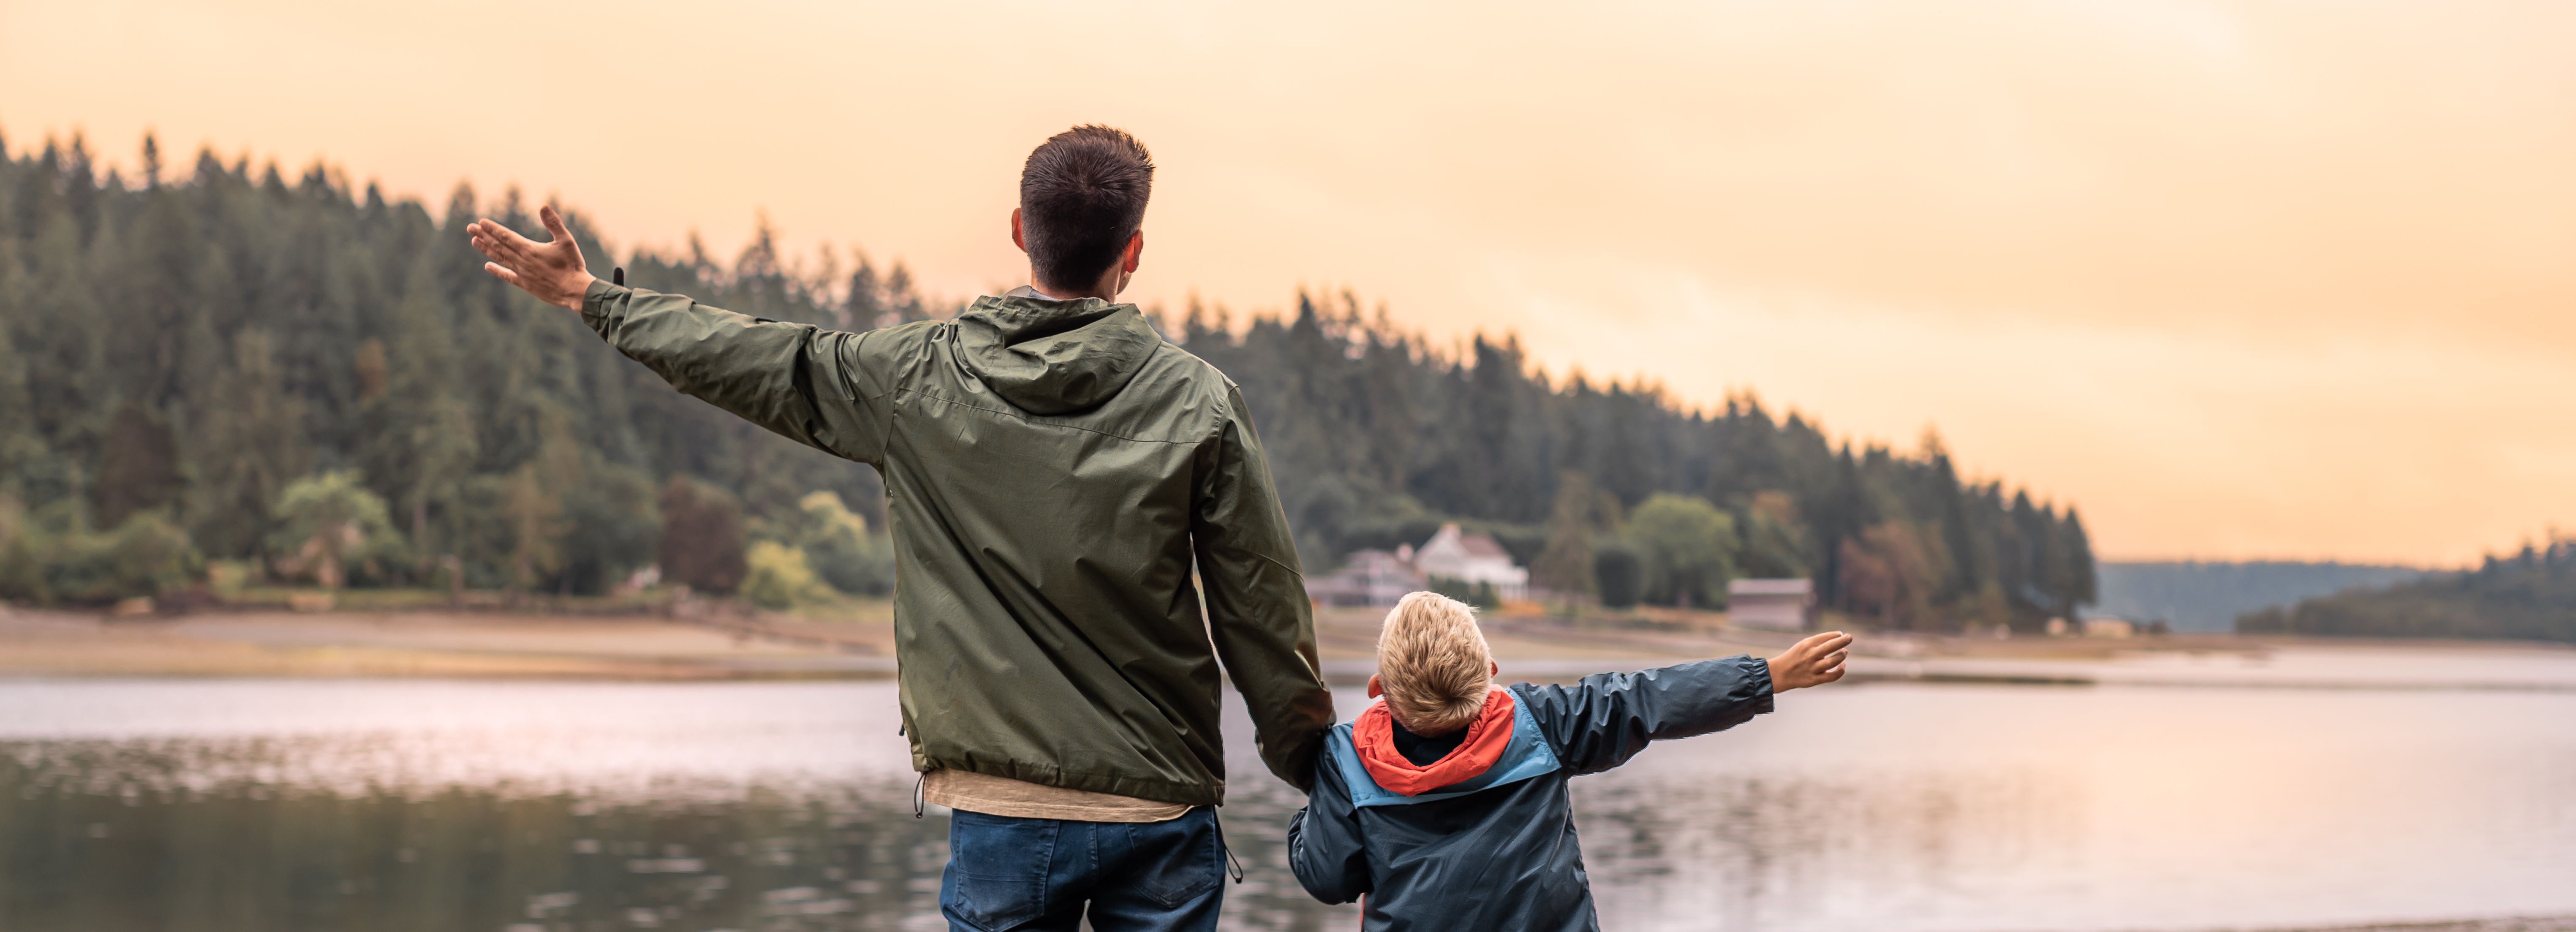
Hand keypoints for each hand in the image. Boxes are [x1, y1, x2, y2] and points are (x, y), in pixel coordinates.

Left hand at [468, 205, 593, 309]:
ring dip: (486, 250)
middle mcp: (522, 261)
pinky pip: (507, 276)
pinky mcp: (525, 285)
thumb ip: (554, 223)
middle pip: (498, 246)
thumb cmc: (572, 265)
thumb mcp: (566, 240)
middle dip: (483, 235)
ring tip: (474, 241)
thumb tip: (544, 206)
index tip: (480, 222)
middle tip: (470, 228)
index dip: (493, 229)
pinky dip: (497, 270)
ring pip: (500, 258)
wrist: (574, 291)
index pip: (506, 236)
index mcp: (530, 249)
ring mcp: (522, 273)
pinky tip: (488, 266)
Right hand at [1766, 630, 1852, 690]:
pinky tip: (1842, 665)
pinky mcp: (1815, 679)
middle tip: (1850, 637)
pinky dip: (1840, 670)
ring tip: (1844, 652)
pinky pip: (1832, 676)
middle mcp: (1810, 655)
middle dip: (1843, 640)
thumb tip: (1839, 638)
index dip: (1836, 635)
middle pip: (1831, 646)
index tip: (1840, 634)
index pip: (1826, 637)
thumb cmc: (1795, 657)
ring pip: (1833, 661)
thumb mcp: (1802, 645)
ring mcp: (1813, 668)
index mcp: (1806, 644)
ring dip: (1842, 655)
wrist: (1780, 673)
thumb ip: (1818, 642)